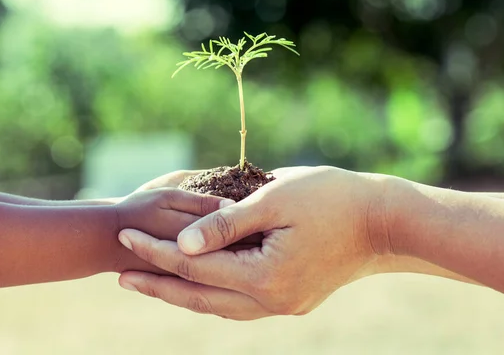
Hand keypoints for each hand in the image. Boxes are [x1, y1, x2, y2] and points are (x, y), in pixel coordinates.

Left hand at [117, 166, 394, 319]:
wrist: (383, 222)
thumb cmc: (332, 198)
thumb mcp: (275, 199)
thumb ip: (227, 223)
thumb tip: (181, 244)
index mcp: (265, 276)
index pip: (194, 264)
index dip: (156, 250)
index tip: (125, 235)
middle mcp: (271, 301)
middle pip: (200, 295)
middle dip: (158, 282)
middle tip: (120, 274)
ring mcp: (283, 305)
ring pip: (219, 305)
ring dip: (183, 292)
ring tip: (151, 281)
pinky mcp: (292, 300)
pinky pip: (240, 303)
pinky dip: (213, 292)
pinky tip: (198, 283)